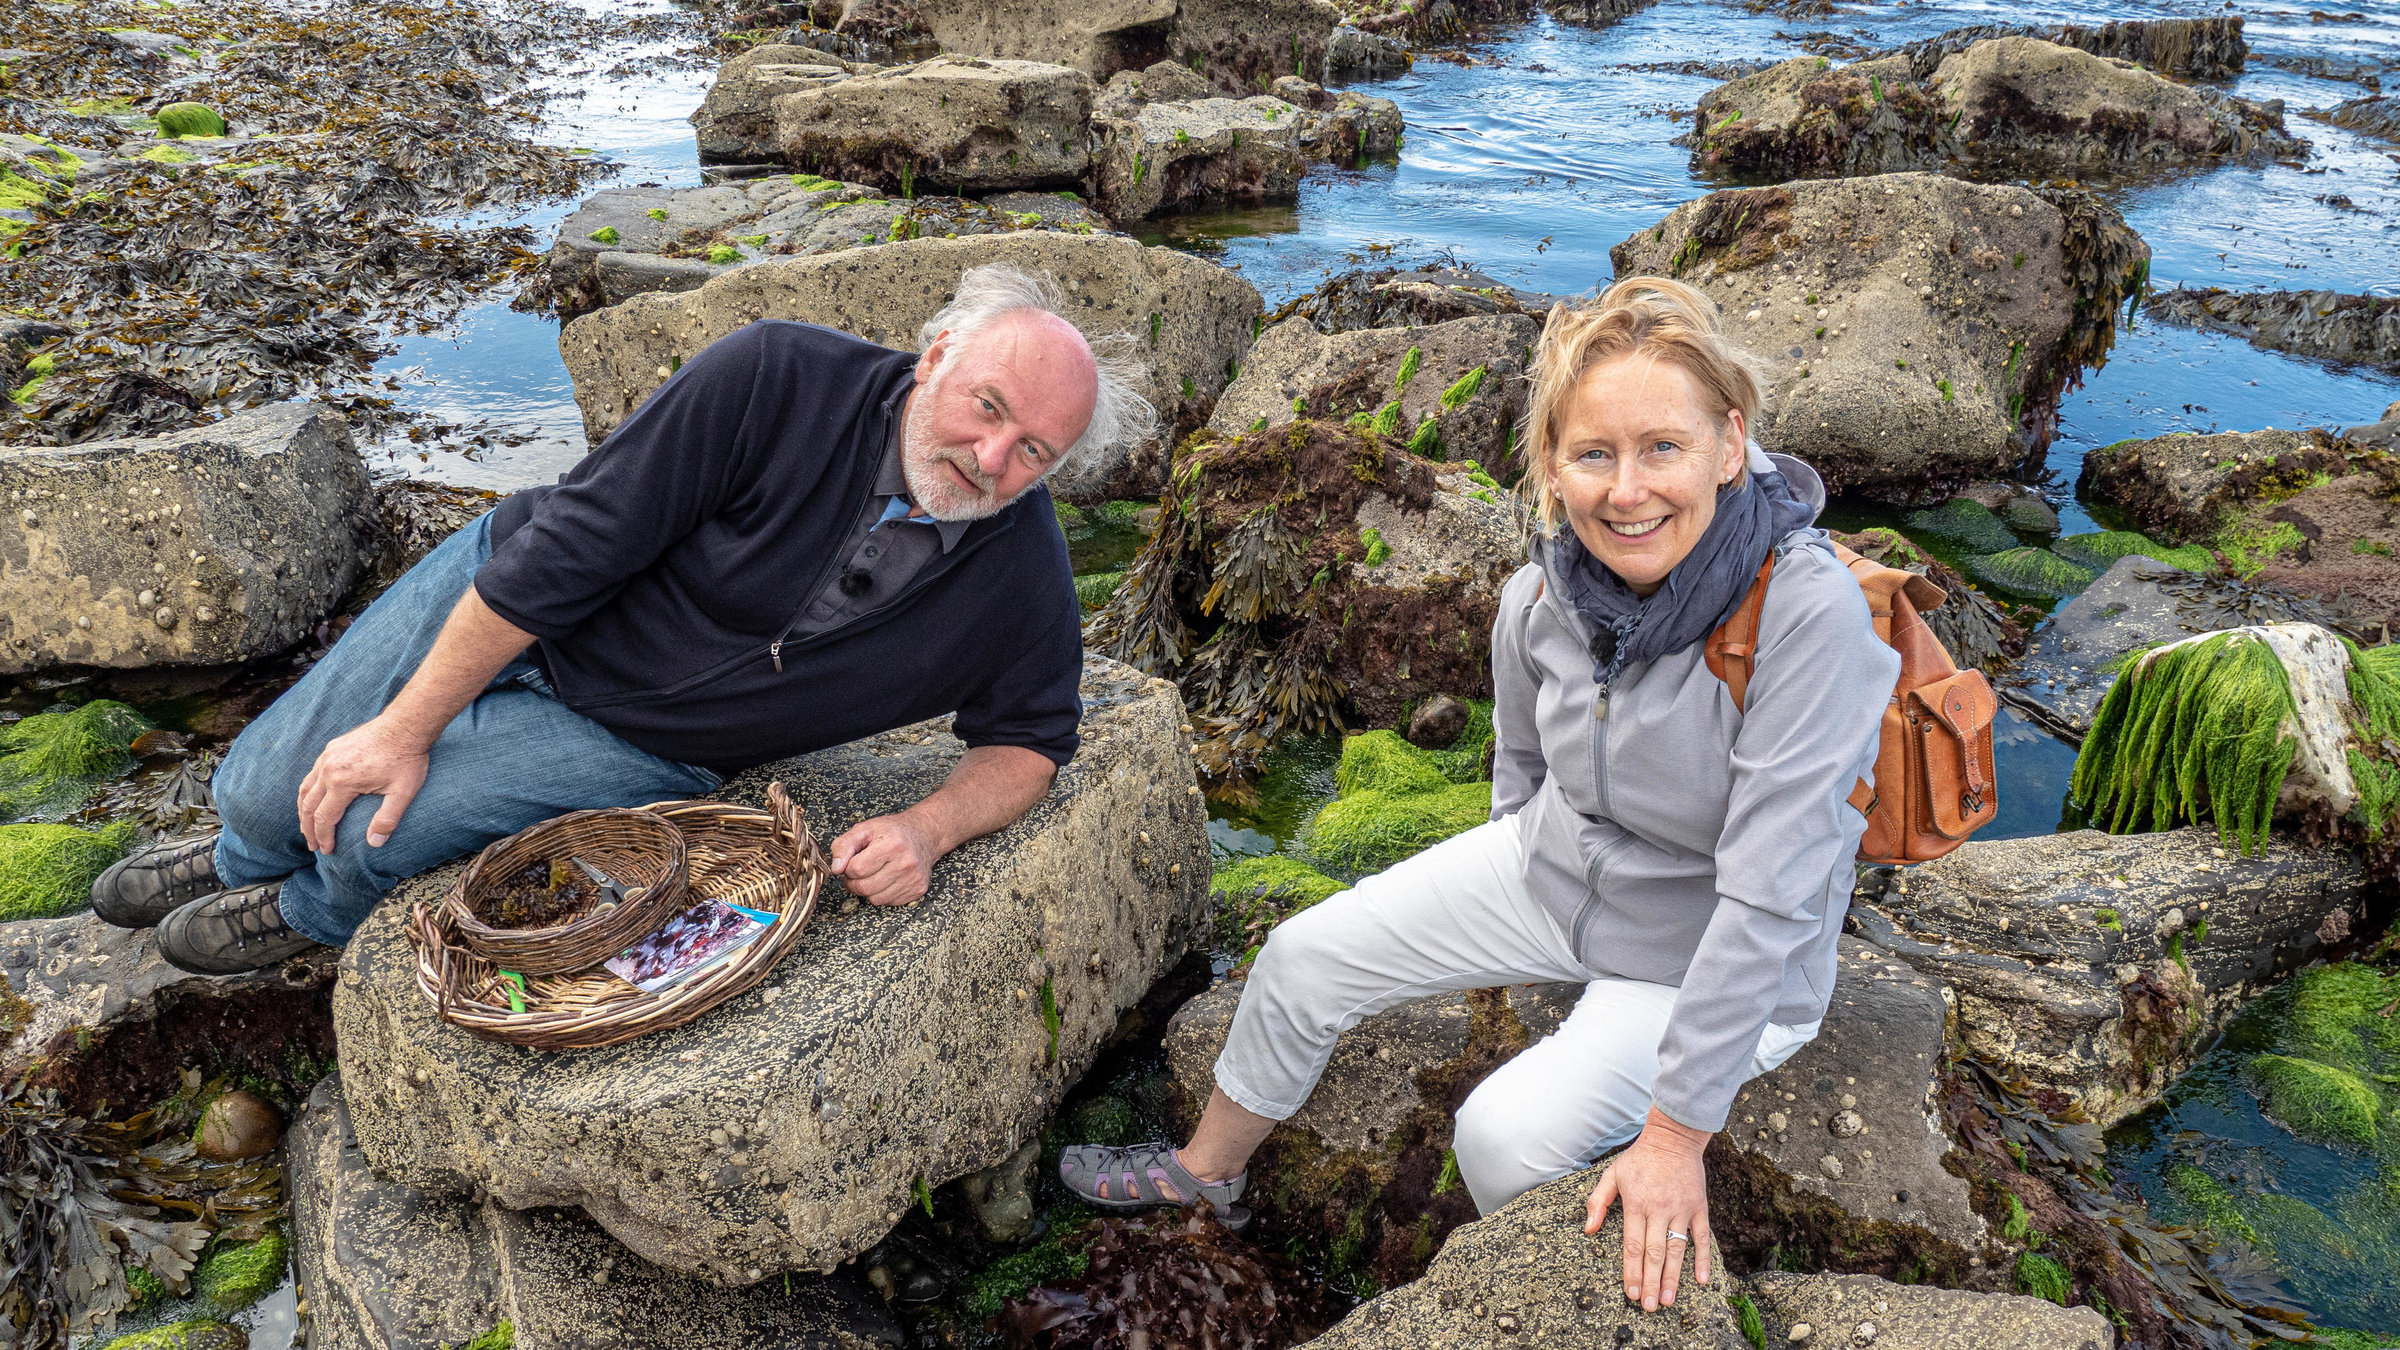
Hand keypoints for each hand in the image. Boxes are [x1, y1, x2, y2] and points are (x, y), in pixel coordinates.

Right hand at [297, 716, 432, 852]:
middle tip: (312, 846)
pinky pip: (312, 774)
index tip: (327, 851)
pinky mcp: (332, 748)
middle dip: (309, 829)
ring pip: (305, 789)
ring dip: (303, 811)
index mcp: (342, 783)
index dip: (324, 837)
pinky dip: (308, 791)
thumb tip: (374, 843)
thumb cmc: (406, 759)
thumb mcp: (403, 792)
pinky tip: (313, 800)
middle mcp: (328, 769)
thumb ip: (388, 819)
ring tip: (307, 827)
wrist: (405, 725)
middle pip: (308, 806)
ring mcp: (327, 756)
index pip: (324, 818)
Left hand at [828, 812, 940, 905]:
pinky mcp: (918, 889)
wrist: (925, 835)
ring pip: (875, 899)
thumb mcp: (864, 829)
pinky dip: (882, 894)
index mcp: (891, 844)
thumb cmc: (893, 831)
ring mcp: (913, 878)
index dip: (848, 867)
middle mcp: (906, 863)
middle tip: (858, 871)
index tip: (853, 861)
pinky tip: (887, 879)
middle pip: (865, 887)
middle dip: (854, 882)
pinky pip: (889, 902)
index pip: (857, 869)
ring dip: (868, 890)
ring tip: (873, 874)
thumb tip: (836, 868)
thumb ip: (844, 845)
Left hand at [1584, 1106, 1714, 1311]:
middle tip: (1649, 1307)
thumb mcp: (1612, 1175)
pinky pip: (1702, 1237)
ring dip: (1673, 1277)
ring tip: (1668, 1300)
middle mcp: (1659, 1208)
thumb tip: (1588, 1230)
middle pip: (1654, 1252)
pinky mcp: (1699, 1207)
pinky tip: (1701, 1280)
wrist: (1673, 1139)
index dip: (1631, 1270)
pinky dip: (1702, 1259)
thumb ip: (1598, 1202)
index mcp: (1636, 1203)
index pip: (1632, 1244)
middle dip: (1651, 1281)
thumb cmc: (1638, 1160)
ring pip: (1677, 1249)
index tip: (1631, 1293)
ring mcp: (1681, 1209)